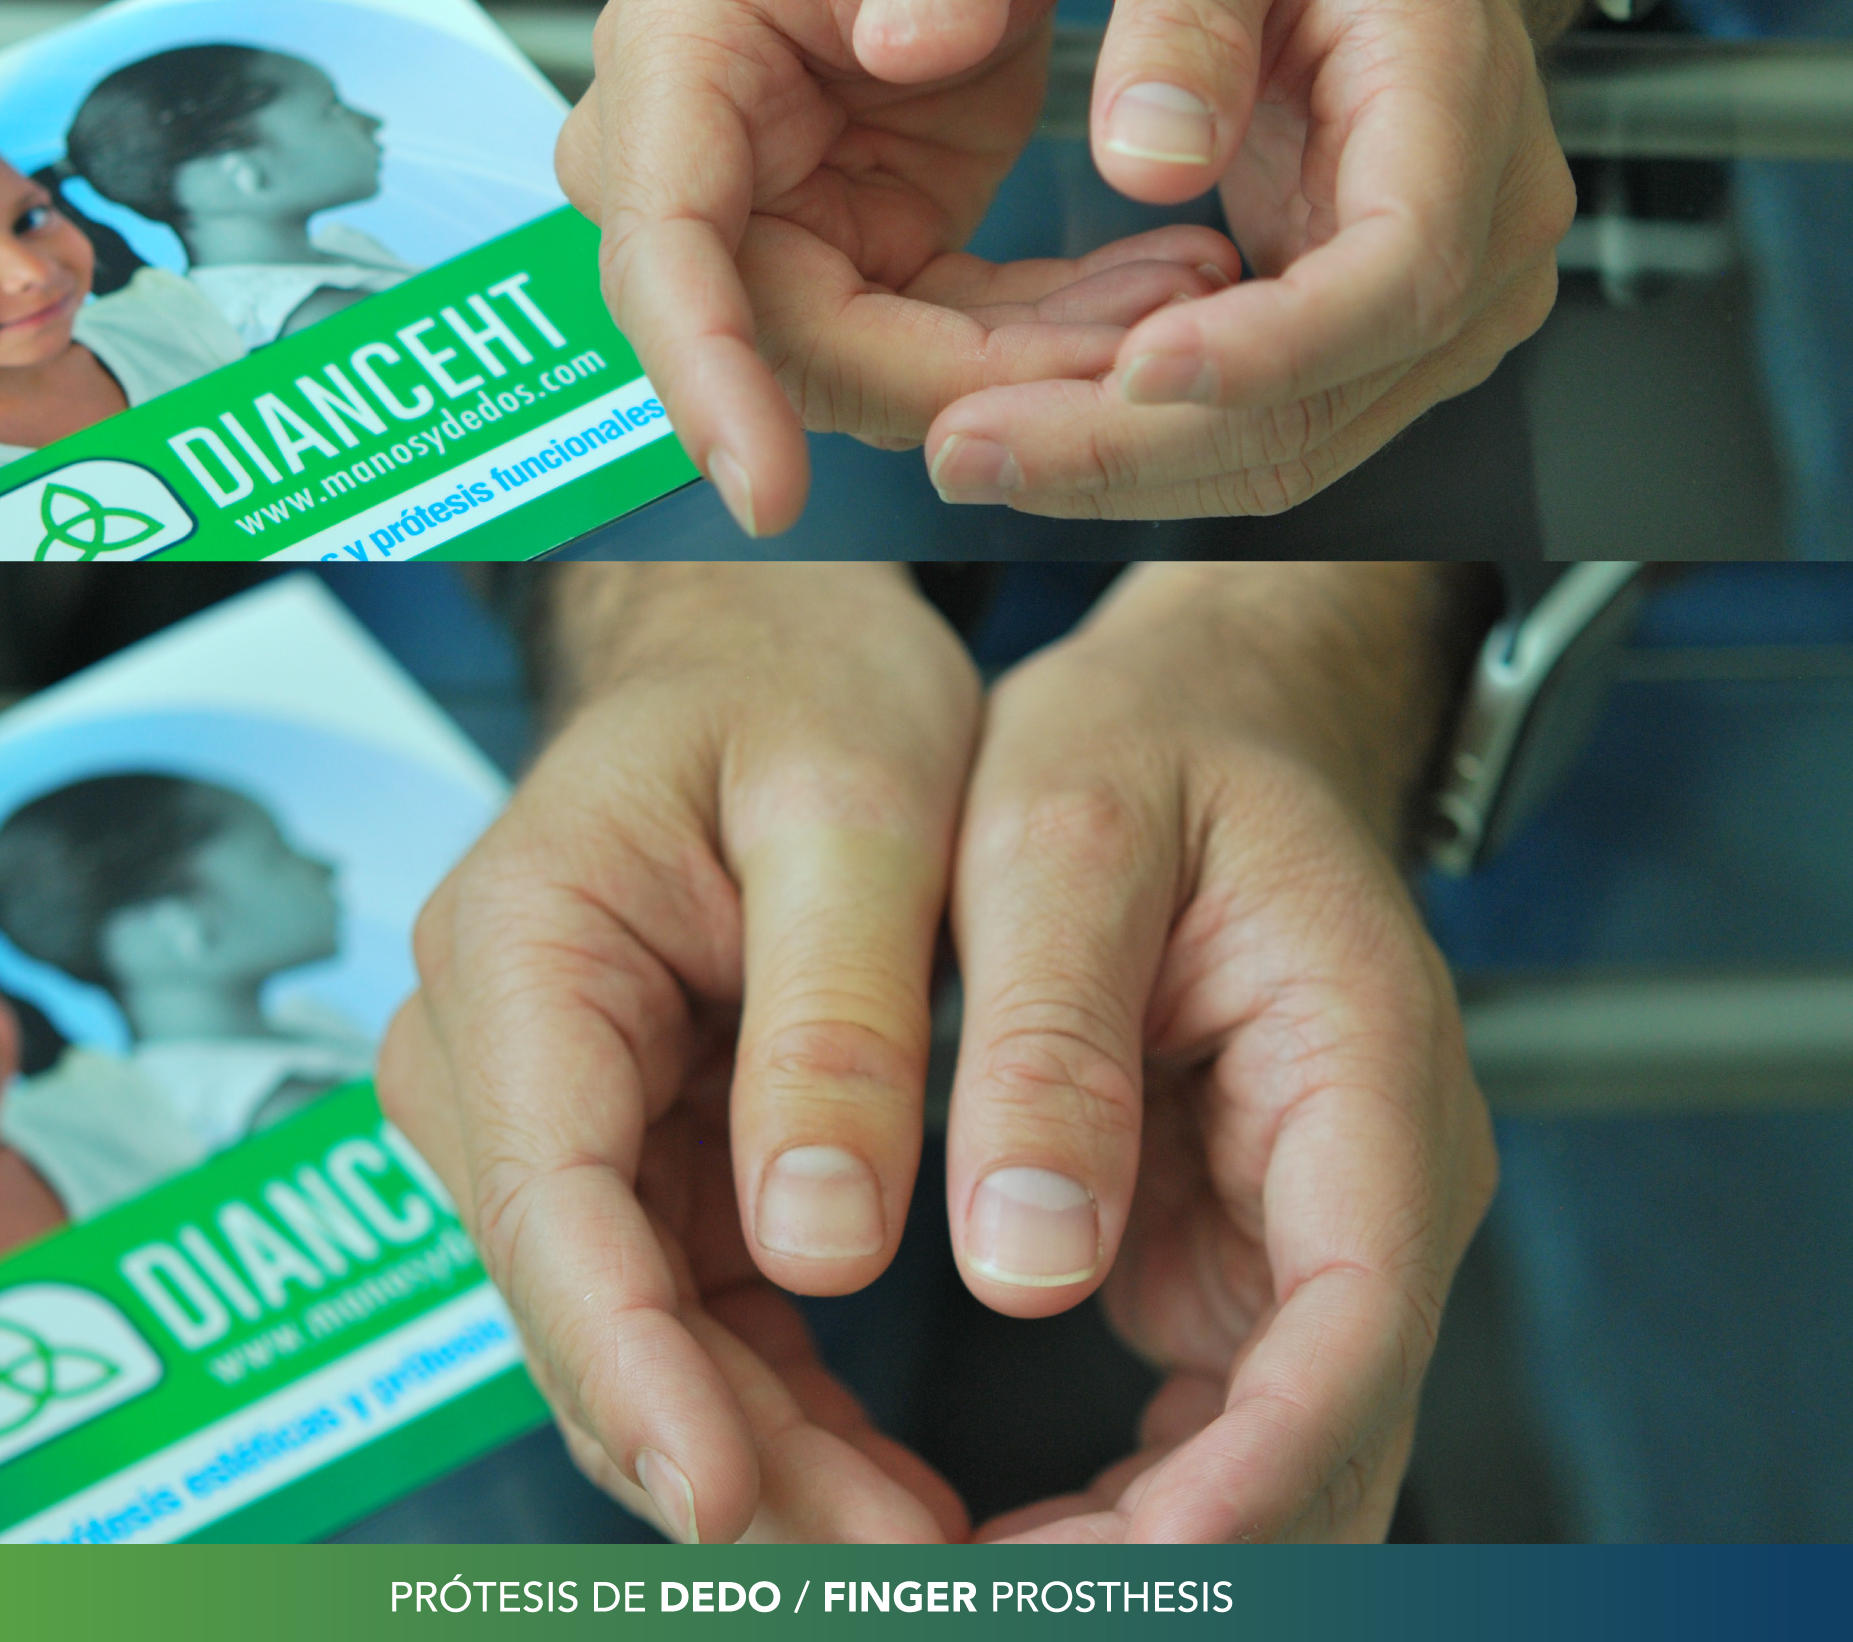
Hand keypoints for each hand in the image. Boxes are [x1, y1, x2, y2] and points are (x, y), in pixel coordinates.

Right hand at [379, 565, 979, 1541]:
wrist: (758, 641)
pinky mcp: (611, 1138)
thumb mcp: (858, 811)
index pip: (554, 1205)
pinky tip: (878, 1476)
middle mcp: (492, 1046)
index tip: (740, 1515)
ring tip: (924, 1551)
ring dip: (759, 1453)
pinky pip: (677, 1299)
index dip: (640, 1379)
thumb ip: (834, 1021)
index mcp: (523, 946)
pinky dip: (769, 1395)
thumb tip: (816, 1255)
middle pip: (584, 1302)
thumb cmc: (801, 682)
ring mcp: (541, 1102)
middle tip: (908, 1573)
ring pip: (630, 1330)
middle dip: (727, 1457)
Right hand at [556, 0, 1238, 536]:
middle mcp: (697, 176)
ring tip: (1189, 299)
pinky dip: (1051, 343)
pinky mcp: (853, 274)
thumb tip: (910, 47)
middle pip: (791, 348)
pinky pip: (947, 351)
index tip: (766, 495)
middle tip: (1148, 354)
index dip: (710, 380)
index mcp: (679, 65)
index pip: (670, 252)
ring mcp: (770, 240)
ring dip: (1034, 367)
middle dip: (967, 381)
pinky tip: (1158, 294)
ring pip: (883, 373)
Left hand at [923, 0, 1592, 519]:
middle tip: (967, 449)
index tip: (1126, 370)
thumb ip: (1185, 6)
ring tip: (976, 454)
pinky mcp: (1383, 355)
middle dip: (1132, 446)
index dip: (1264, 349)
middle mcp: (1486, 239)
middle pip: (1318, 404)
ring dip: (1122, 472)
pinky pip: (1267, 438)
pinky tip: (1035, 433)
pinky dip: (1148, 451)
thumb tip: (1148, 156)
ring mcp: (1447, 315)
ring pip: (1286, 451)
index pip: (1395, 278)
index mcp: (1460, 107)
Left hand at [938, 565, 1496, 1539]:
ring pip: (1259, 1473)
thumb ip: (1053, 1038)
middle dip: (1146, 1561)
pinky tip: (960, 1538)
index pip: (1347, 1335)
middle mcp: (1369, 1185)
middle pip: (1315, 1450)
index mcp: (1363, 1068)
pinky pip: (1195, 1436)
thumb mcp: (1066, 836)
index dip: (1236, 1482)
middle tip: (932, 1588)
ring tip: (913, 1576)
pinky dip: (1095, 1512)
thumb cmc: (1150, 748)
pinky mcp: (1238, 1259)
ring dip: (1108, 1562)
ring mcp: (1310, 1235)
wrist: (1204, 726)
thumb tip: (1025, 1266)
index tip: (1101, 1568)